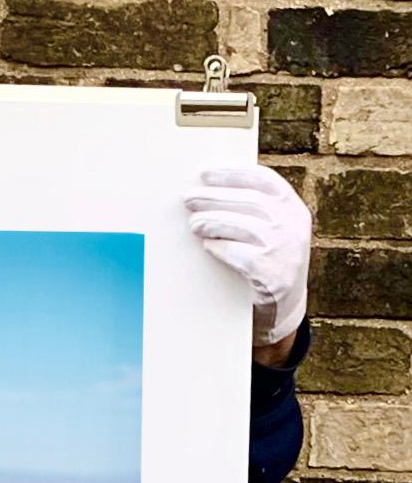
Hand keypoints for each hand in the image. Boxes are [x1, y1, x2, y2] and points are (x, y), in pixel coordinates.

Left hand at [183, 166, 310, 346]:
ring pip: (244, 225)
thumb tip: (209, 189)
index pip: (265, 181)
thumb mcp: (272, 232)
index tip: (206, 173)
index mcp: (294, 209)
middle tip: (188, 198)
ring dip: (213, 221)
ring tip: (194, 223)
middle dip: (215, 197)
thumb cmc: (268, 263)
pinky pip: (241, 255)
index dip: (234, 174)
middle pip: (250, 201)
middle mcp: (295, 226)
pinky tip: (208, 246)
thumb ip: (253, 211)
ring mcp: (287, 251)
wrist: (283, 309)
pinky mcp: (274, 275)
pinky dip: (221, 248)